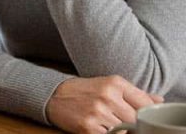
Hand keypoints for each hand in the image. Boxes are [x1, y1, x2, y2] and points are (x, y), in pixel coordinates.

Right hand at [46, 76, 164, 133]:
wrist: (53, 95)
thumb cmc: (84, 90)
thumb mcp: (109, 84)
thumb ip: (135, 93)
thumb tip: (159, 101)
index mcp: (115, 83)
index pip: (145, 104)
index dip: (145, 114)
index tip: (140, 117)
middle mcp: (107, 96)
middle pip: (135, 119)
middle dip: (132, 124)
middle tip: (123, 121)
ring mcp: (97, 112)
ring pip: (124, 130)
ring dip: (120, 130)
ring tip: (110, 123)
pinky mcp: (88, 126)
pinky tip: (100, 127)